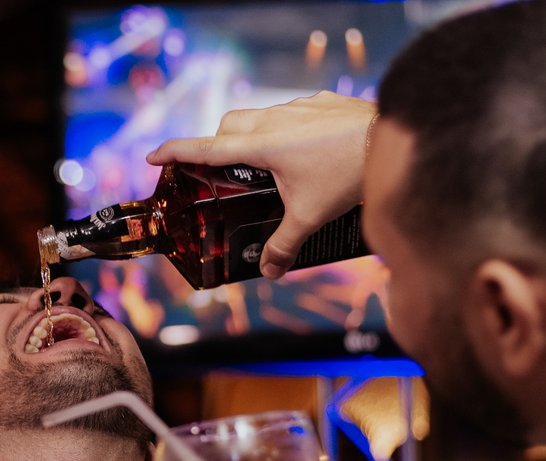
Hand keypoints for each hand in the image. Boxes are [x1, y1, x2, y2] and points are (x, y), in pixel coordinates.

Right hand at [147, 92, 376, 278]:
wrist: (393, 139)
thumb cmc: (348, 173)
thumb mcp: (310, 216)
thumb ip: (284, 244)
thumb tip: (269, 272)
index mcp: (262, 145)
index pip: (205, 148)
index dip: (175, 152)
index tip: (153, 157)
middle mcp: (275, 119)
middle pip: (227, 126)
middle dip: (217, 145)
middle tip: (221, 172)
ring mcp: (299, 107)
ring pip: (259, 116)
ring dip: (253, 136)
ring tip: (267, 167)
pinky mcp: (322, 102)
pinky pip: (292, 113)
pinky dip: (287, 130)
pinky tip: (307, 153)